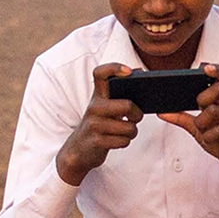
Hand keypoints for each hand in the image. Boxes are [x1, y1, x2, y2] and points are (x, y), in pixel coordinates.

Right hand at [55, 64, 142, 185]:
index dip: (115, 68)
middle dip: (137, 115)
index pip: (101, 73)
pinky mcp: (96, 141)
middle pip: (127, 106)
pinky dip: (125, 142)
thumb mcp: (106, 106)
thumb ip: (120, 91)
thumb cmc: (100, 124)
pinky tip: (117, 140)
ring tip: (125, 131)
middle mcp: (94, 107)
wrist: (79, 149)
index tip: (129, 71)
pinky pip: (123, 141)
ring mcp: (94, 124)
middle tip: (135, 118)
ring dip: (132, 132)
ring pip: (129, 128)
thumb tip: (139, 71)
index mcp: (98, 95)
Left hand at [159, 64, 218, 195]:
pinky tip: (208, 140)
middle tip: (199, 107)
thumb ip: (181, 118)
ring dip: (201, 121)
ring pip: (215, 111)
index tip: (205, 68)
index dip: (216, 71)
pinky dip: (208, 136)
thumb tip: (160, 111)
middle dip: (203, 97)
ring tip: (201, 130)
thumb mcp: (198, 128)